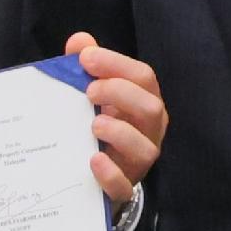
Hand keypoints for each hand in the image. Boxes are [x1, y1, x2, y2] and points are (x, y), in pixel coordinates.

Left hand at [66, 33, 167, 208]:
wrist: (92, 178)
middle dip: (121, 94)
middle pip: (150, 108)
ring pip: (146, 148)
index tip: (86, 58)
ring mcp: (138, 162)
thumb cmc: (97, 127)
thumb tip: (80, 40)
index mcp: (144, 103)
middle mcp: (148, 131)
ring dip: (120, 132)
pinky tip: (93, 160)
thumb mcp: (92, 96)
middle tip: (89, 91)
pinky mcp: (122, 189)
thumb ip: (87, 69)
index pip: (143, 77)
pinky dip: (110, 173)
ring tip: (94, 124)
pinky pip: (124, 186)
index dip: (117, 64)